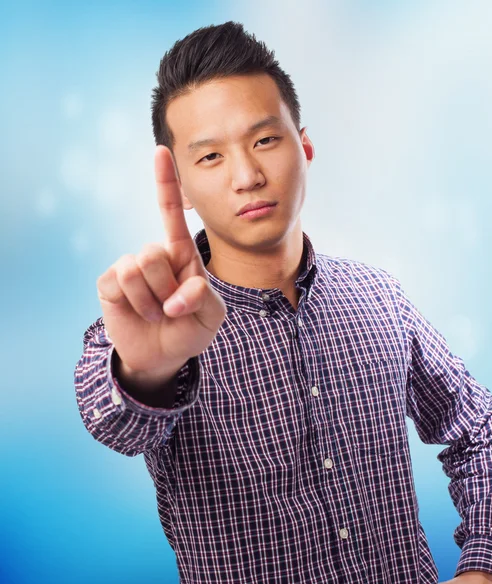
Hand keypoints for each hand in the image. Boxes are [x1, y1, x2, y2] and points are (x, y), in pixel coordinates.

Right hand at [96, 145, 226, 388]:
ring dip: (153, 300)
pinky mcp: (110, 283)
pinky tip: (140, 313)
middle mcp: (154, 254)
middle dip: (168, 289)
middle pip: (155, 253)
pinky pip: (120, 282)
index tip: (161, 150)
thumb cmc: (191, 329)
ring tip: (158, 312)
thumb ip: (203, 298)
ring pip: (138, 267)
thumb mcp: (212, 316)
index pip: (171, 214)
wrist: (163, 356)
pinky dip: (136, 304)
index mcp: (182, 254)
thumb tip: (177, 295)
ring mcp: (130, 267)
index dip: (165, 183)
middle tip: (173, 308)